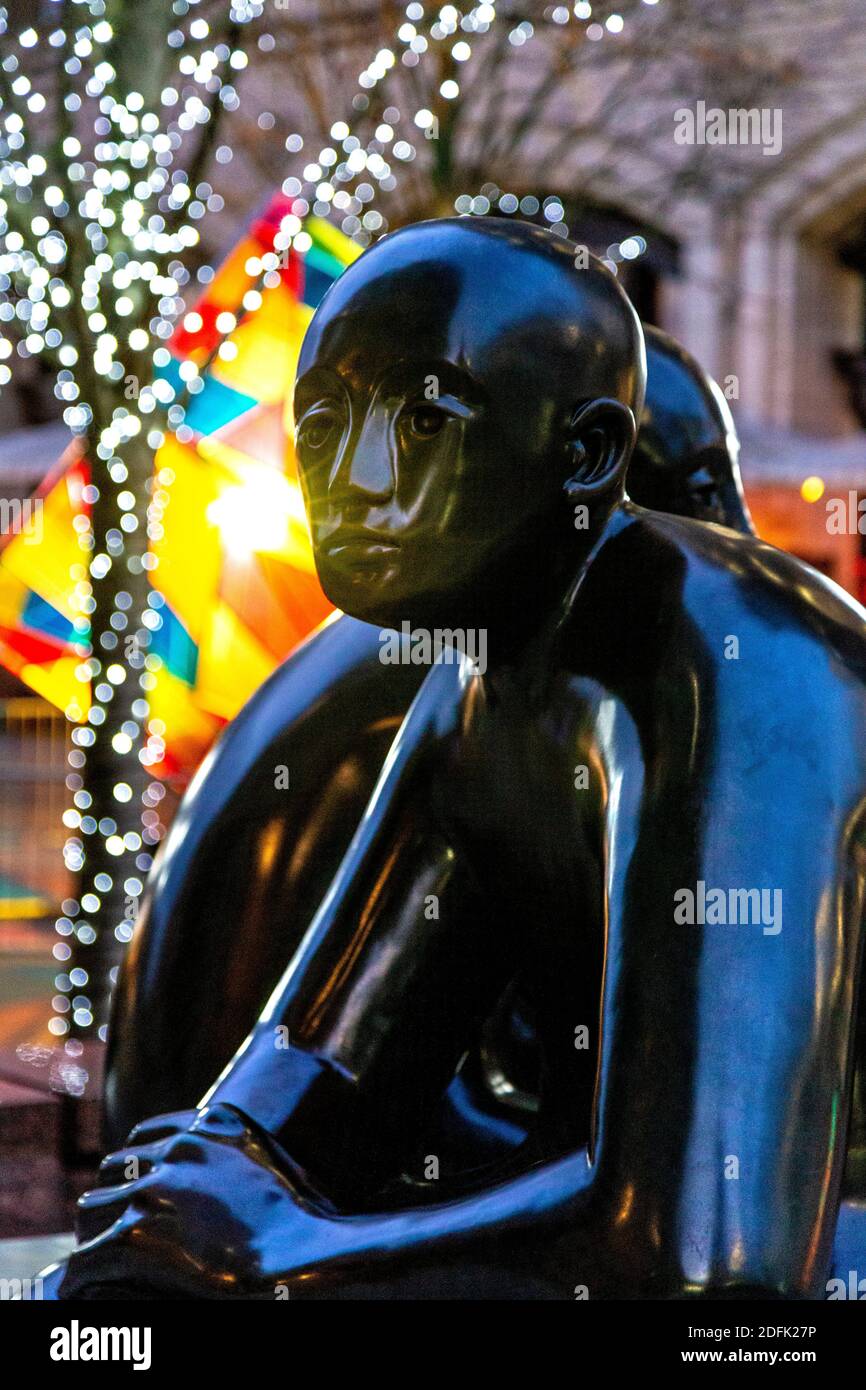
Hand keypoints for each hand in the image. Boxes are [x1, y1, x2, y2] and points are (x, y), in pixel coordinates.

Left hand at [61, 1103, 347, 1298]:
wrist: (301, 1254)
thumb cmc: (304, 1221)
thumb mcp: (279, 1166)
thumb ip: (247, 1156)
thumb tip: (241, 1173)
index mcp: (212, 1125)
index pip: (146, 1134)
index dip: (136, 1162)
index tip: (134, 1182)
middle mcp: (178, 1149)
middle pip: (116, 1166)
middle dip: (114, 1194)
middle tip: (113, 1221)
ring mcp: (156, 1189)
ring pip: (94, 1207)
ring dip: (96, 1228)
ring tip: (97, 1247)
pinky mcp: (139, 1233)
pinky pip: (92, 1253)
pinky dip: (90, 1268)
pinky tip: (93, 1277)